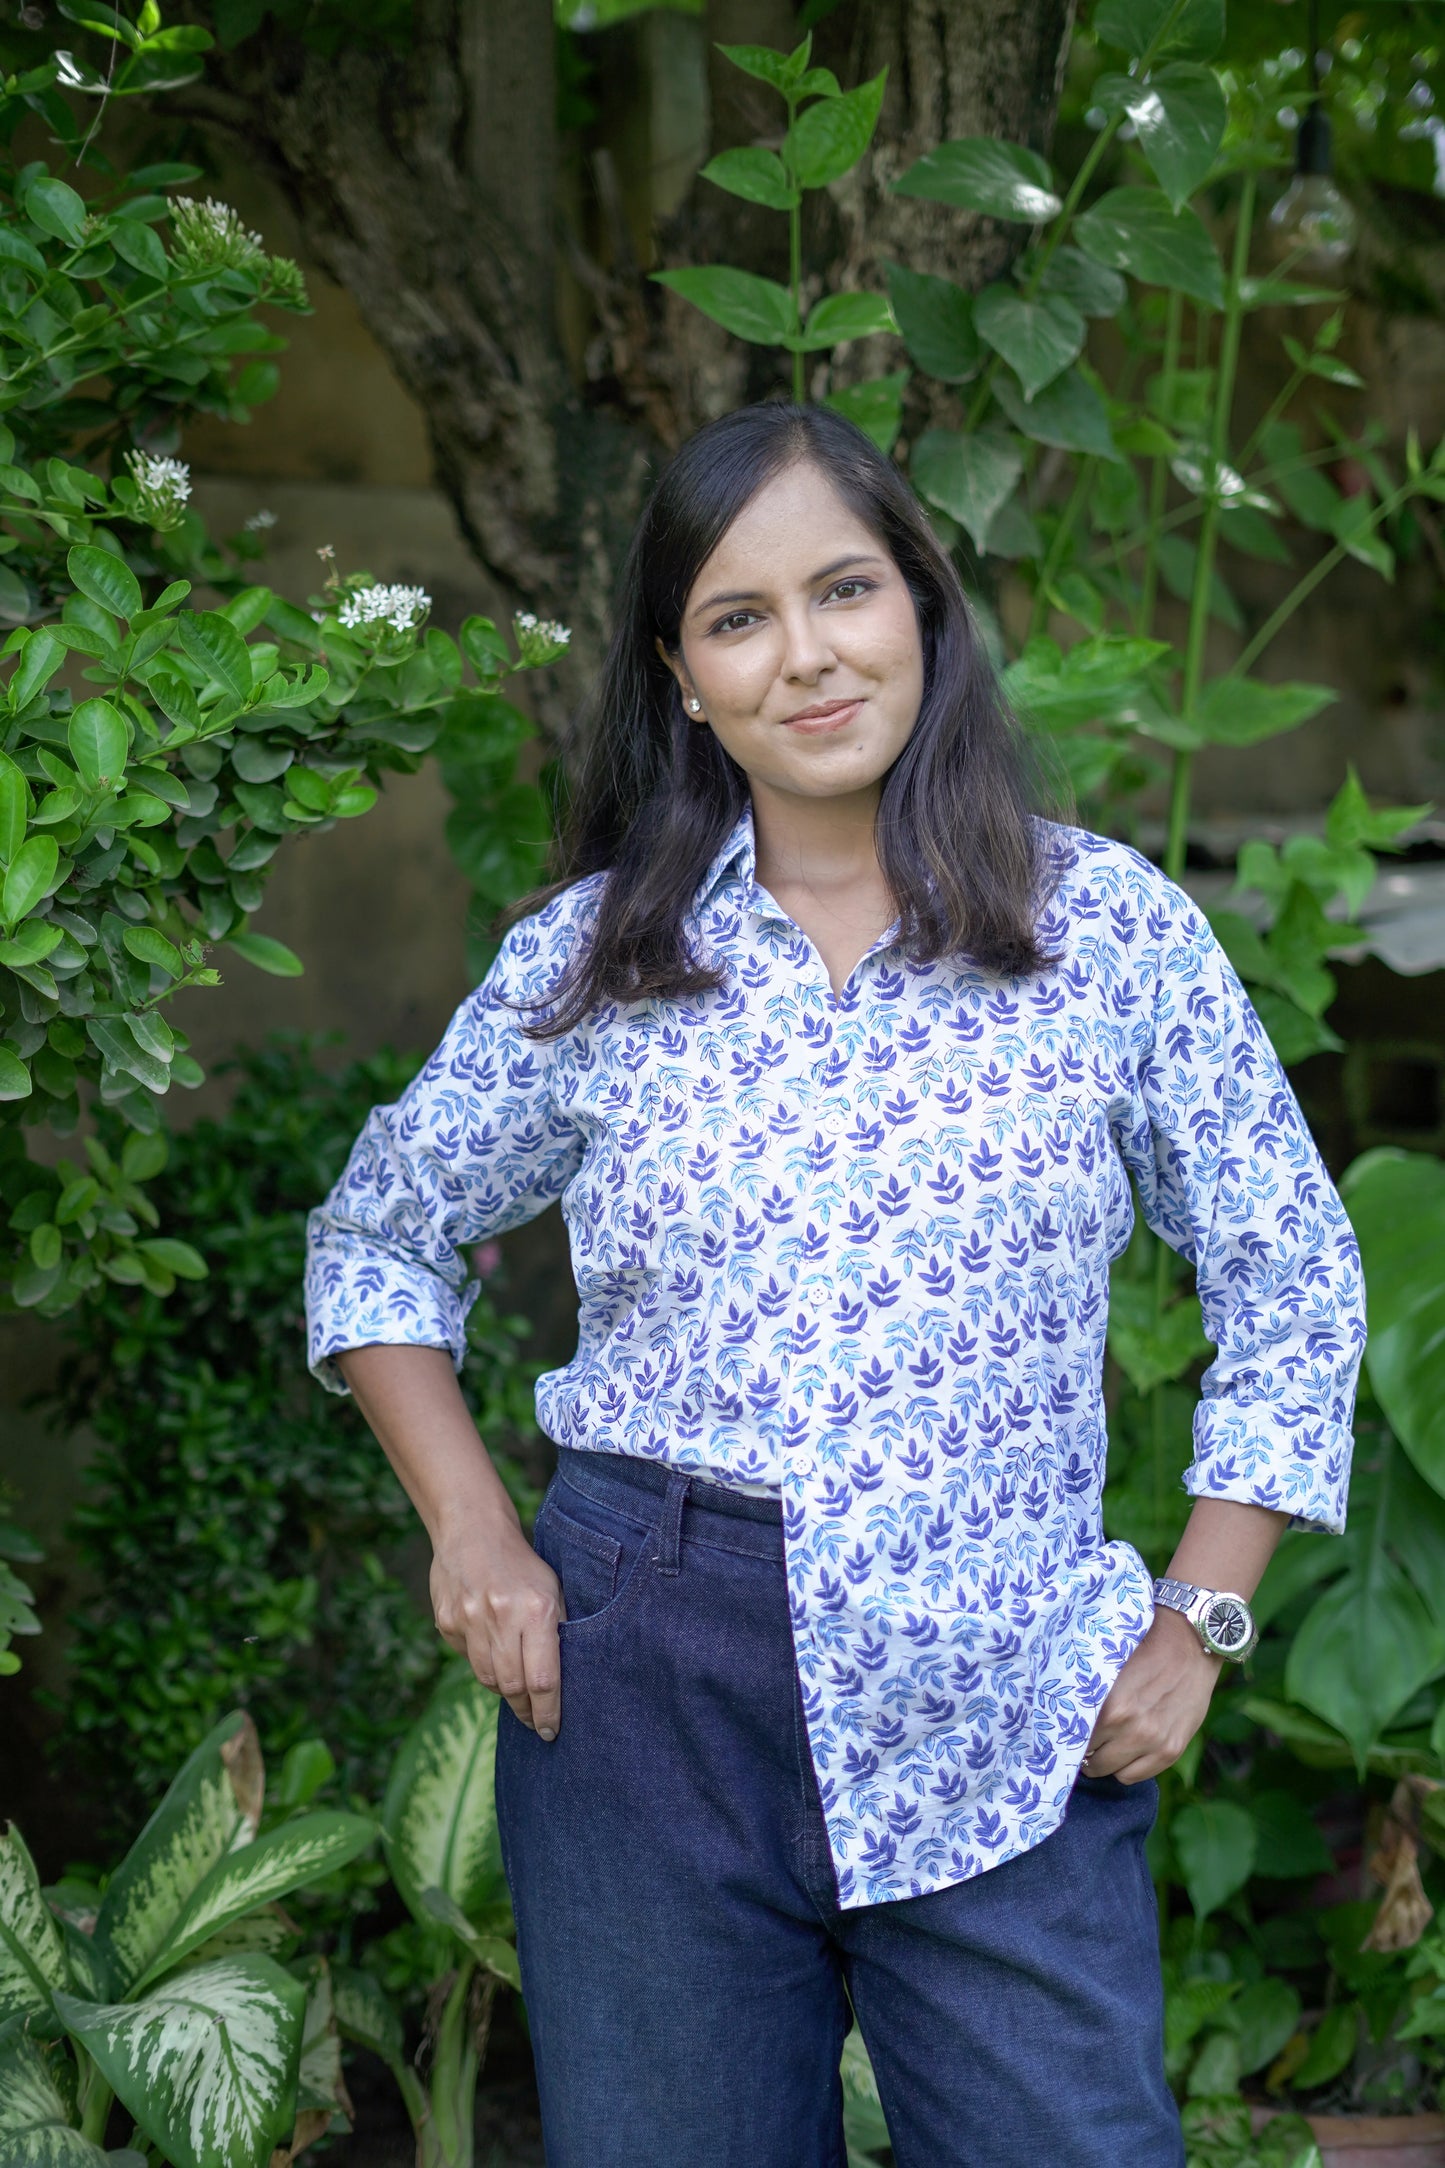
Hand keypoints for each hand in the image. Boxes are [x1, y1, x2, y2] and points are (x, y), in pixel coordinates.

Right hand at [429, 1512, 565, 1740]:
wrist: (473, 1531)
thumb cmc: (523, 1564)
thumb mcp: (553, 1590)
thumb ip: (557, 1632)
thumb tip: (560, 1683)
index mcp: (536, 1610)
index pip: (543, 1679)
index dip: (548, 1712)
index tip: (551, 1731)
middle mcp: (501, 1616)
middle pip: (513, 1686)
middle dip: (526, 1710)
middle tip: (534, 1720)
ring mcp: (469, 1620)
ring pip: (488, 1679)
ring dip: (505, 1691)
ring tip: (516, 1692)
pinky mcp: (447, 1622)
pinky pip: (468, 1659)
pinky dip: (482, 1665)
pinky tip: (492, 1654)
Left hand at [1083, 1605, 1221, 1782]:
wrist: (1191, 1644)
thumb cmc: (1144, 1647)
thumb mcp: (1110, 1665)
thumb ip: (1091, 1694)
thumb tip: (1065, 1714)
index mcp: (1112, 1707)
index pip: (1075, 1738)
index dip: (1068, 1735)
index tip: (1066, 1732)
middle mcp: (1132, 1729)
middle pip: (1092, 1760)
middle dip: (1085, 1752)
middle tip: (1085, 1741)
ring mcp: (1154, 1743)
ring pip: (1113, 1772)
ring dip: (1106, 1762)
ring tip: (1105, 1746)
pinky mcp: (1171, 1750)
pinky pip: (1137, 1776)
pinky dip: (1127, 1767)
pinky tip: (1126, 1751)